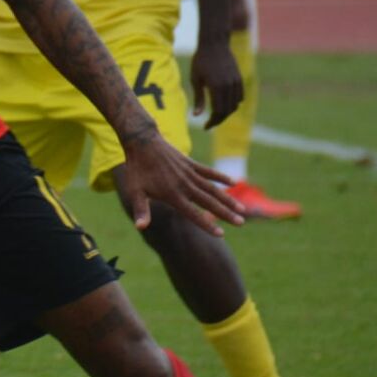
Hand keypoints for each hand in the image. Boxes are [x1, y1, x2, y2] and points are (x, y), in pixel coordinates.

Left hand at [119, 131, 243, 234]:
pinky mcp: (191, 164)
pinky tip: (233, 183)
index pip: (193, 214)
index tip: (221, 234)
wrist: (142, 143)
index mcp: (172, 195)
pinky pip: (209, 172)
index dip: (207, 225)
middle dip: (225, 213)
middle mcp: (185, 185)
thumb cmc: (137, 170)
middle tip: (241, 223)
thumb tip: (140, 227)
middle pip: (209, 202)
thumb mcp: (135, 191)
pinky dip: (221, 177)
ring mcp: (190, 174)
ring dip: (227, 199)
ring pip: (213, 189)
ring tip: (241, 209)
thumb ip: (141, 210)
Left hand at [190, 38, 242, 128]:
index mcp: (216, 87)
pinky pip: (240, 97)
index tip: (205, 127)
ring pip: (235, 105)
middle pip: (227, 110)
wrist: (215, 44)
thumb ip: (198, 98)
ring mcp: (236, 82)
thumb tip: (196, 116)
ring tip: (215, 115)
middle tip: (209, 124)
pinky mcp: (239, 79)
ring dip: (226, 112)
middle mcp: (229, 86)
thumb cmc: (200, 61)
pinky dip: (233, 104)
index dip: (212, 121)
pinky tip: (224, 105)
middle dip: (218, 119)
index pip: (218, 111)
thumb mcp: (195, 80)